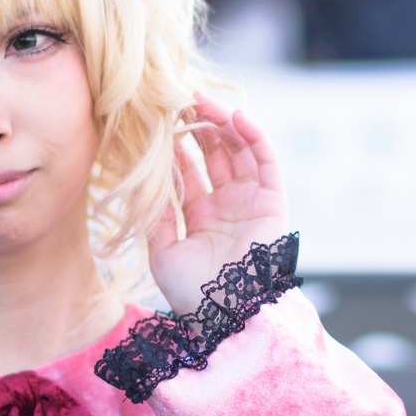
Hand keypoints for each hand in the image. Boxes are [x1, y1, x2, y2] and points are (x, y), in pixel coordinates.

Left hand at [148, 95, 289, 315]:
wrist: (225, 314)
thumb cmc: (191, 292)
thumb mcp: (161, 252)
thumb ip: (155, 217)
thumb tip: (144, 184)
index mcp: (200, 217)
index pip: (188, 171)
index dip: (175, 146)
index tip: (158, 120)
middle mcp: (226, 206)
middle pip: (213, 155)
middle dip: (197, 126)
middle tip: (179, 100)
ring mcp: (249, 202)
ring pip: (238, 151)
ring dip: (222, 124)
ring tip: (202, 101)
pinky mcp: (272, 201)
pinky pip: (266, 162)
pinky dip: (254, 137)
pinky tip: (235, 117)